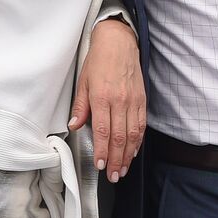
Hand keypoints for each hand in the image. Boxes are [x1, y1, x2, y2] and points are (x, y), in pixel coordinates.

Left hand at [67, 18, 144, 182]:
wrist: (119, 42)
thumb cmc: (99, 60)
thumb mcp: (83, 81)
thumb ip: (80, 106)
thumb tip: (75, 125)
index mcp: (102, 97)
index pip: (103, 131)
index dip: (102, 151)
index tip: (100, 165)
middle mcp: (119, 101)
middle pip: (119, 137)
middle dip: (115, 160)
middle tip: (112, 176)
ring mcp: (133, 101)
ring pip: (132, 134)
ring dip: (128, 155)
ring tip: (122, 169)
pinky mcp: (142, 99)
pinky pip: (141, 125)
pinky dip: (138, 141)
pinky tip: (133, 151)